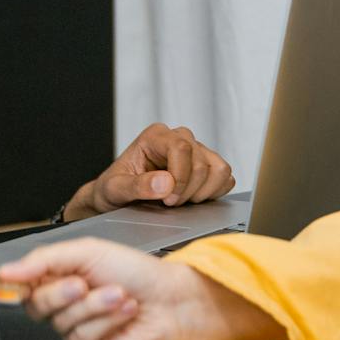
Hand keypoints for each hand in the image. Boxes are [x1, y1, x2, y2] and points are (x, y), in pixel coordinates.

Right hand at [0, 236, 283, 339]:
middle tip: (84, 283)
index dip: (20, 282)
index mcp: (58, 276)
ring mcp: (76, 328)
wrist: (170, 297)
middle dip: (63, 293)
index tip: (19, 279)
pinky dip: (108, 322)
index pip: (23, 284)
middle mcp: (64, 304)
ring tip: (120, 295)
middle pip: (36, 306)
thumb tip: (6, 271)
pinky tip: (125, 312)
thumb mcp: (87, 251)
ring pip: (63, 324)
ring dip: (96, 307)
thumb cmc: (135, 270)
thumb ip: (44, 260)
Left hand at [61, 122, 234, 220]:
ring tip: (182, 200)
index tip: (168, 198)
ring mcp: (195, 150)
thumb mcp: (115, 189)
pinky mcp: (206, 165)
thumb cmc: (113, 189)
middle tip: (169, 203)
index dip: (180, 178)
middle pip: (201, 162)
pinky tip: (193, 199)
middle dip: (188, 190)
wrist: (116, 198)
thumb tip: (165, 183)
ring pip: (219, 168)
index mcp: (155, 136)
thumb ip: (137, 186)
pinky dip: (214, 193)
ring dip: (203, 192)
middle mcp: (178, 138)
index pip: (182, 148)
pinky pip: (225, 177)